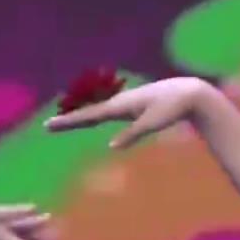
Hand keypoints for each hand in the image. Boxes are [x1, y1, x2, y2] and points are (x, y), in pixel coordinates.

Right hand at [43, 77, 214, 148]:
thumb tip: (111, 147)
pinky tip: (95, 118)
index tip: (48, 124)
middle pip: (89, 112)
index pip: (89, 116)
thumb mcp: (152, 123)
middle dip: (69, 119)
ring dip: (81, 117)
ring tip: (65, 123)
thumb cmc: (172, 108)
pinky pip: (107, 111)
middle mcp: (119, 102)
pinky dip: (95, 116)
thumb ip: (131, 135)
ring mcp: (125, 102)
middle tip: (48, 125)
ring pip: (98, 111)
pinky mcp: (133, 104)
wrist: (190, 92)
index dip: (69, 121)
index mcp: (120, 106)